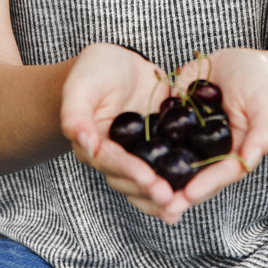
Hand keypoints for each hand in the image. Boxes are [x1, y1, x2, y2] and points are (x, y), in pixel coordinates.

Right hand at [60, 43, 178, 219]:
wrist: (119, 61)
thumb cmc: (93, 71)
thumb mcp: (80, 86)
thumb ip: (75, 115)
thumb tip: (86, 144)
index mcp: (92, 144)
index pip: (110, 161)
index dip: (129, 171)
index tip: (148, 179)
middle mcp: (114, 156)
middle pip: (128, 180)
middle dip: (148, 190)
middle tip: (169, 197)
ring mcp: (137, 154)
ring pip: (146, 184)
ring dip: (161, 198)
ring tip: (179, 206)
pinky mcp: (158, 146)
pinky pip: (166, 168)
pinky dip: (177, 183)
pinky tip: (192, 195)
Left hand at [156, 48, 267, 221]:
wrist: (242, 61)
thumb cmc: (261, 88)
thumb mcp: (267, 108)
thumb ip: (261, 135)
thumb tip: (249, 161)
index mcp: (231, 155)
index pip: (217, 175)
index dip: (203, 186)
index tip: (187, 196)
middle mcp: (207, 151)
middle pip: (191, 176)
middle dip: (175, 192)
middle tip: (161, 205)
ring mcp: (189, 135)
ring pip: (171, 159)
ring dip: (157, 175)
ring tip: (140, 185)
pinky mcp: (173, 116)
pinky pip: (159, 131)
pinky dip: (145, 144)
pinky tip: (127, 152)